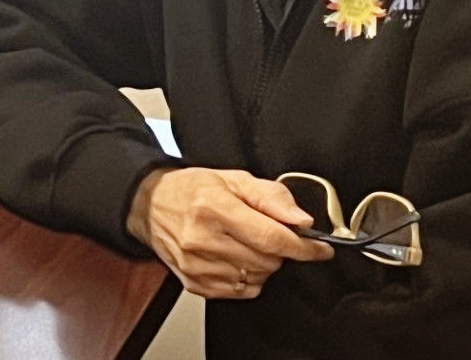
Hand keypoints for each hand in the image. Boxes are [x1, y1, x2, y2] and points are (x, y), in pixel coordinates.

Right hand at [128, 166, 333, 299]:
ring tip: (244, 242)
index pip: (272, 237)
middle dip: (278, 249)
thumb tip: (302, 221)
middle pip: (268, 261)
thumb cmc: (191, 189)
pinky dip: (247, 278)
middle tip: (264, 231)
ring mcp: (197, 265)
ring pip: (257, 279)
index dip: (304, 247)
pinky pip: (241, 292)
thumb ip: (272, 197)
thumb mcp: (234, 178)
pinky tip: (234, 257)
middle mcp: (203, 239)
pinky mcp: (194, 283)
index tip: (320, 249)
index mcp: (214, 208)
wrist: (149, 204)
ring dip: (262, 264)